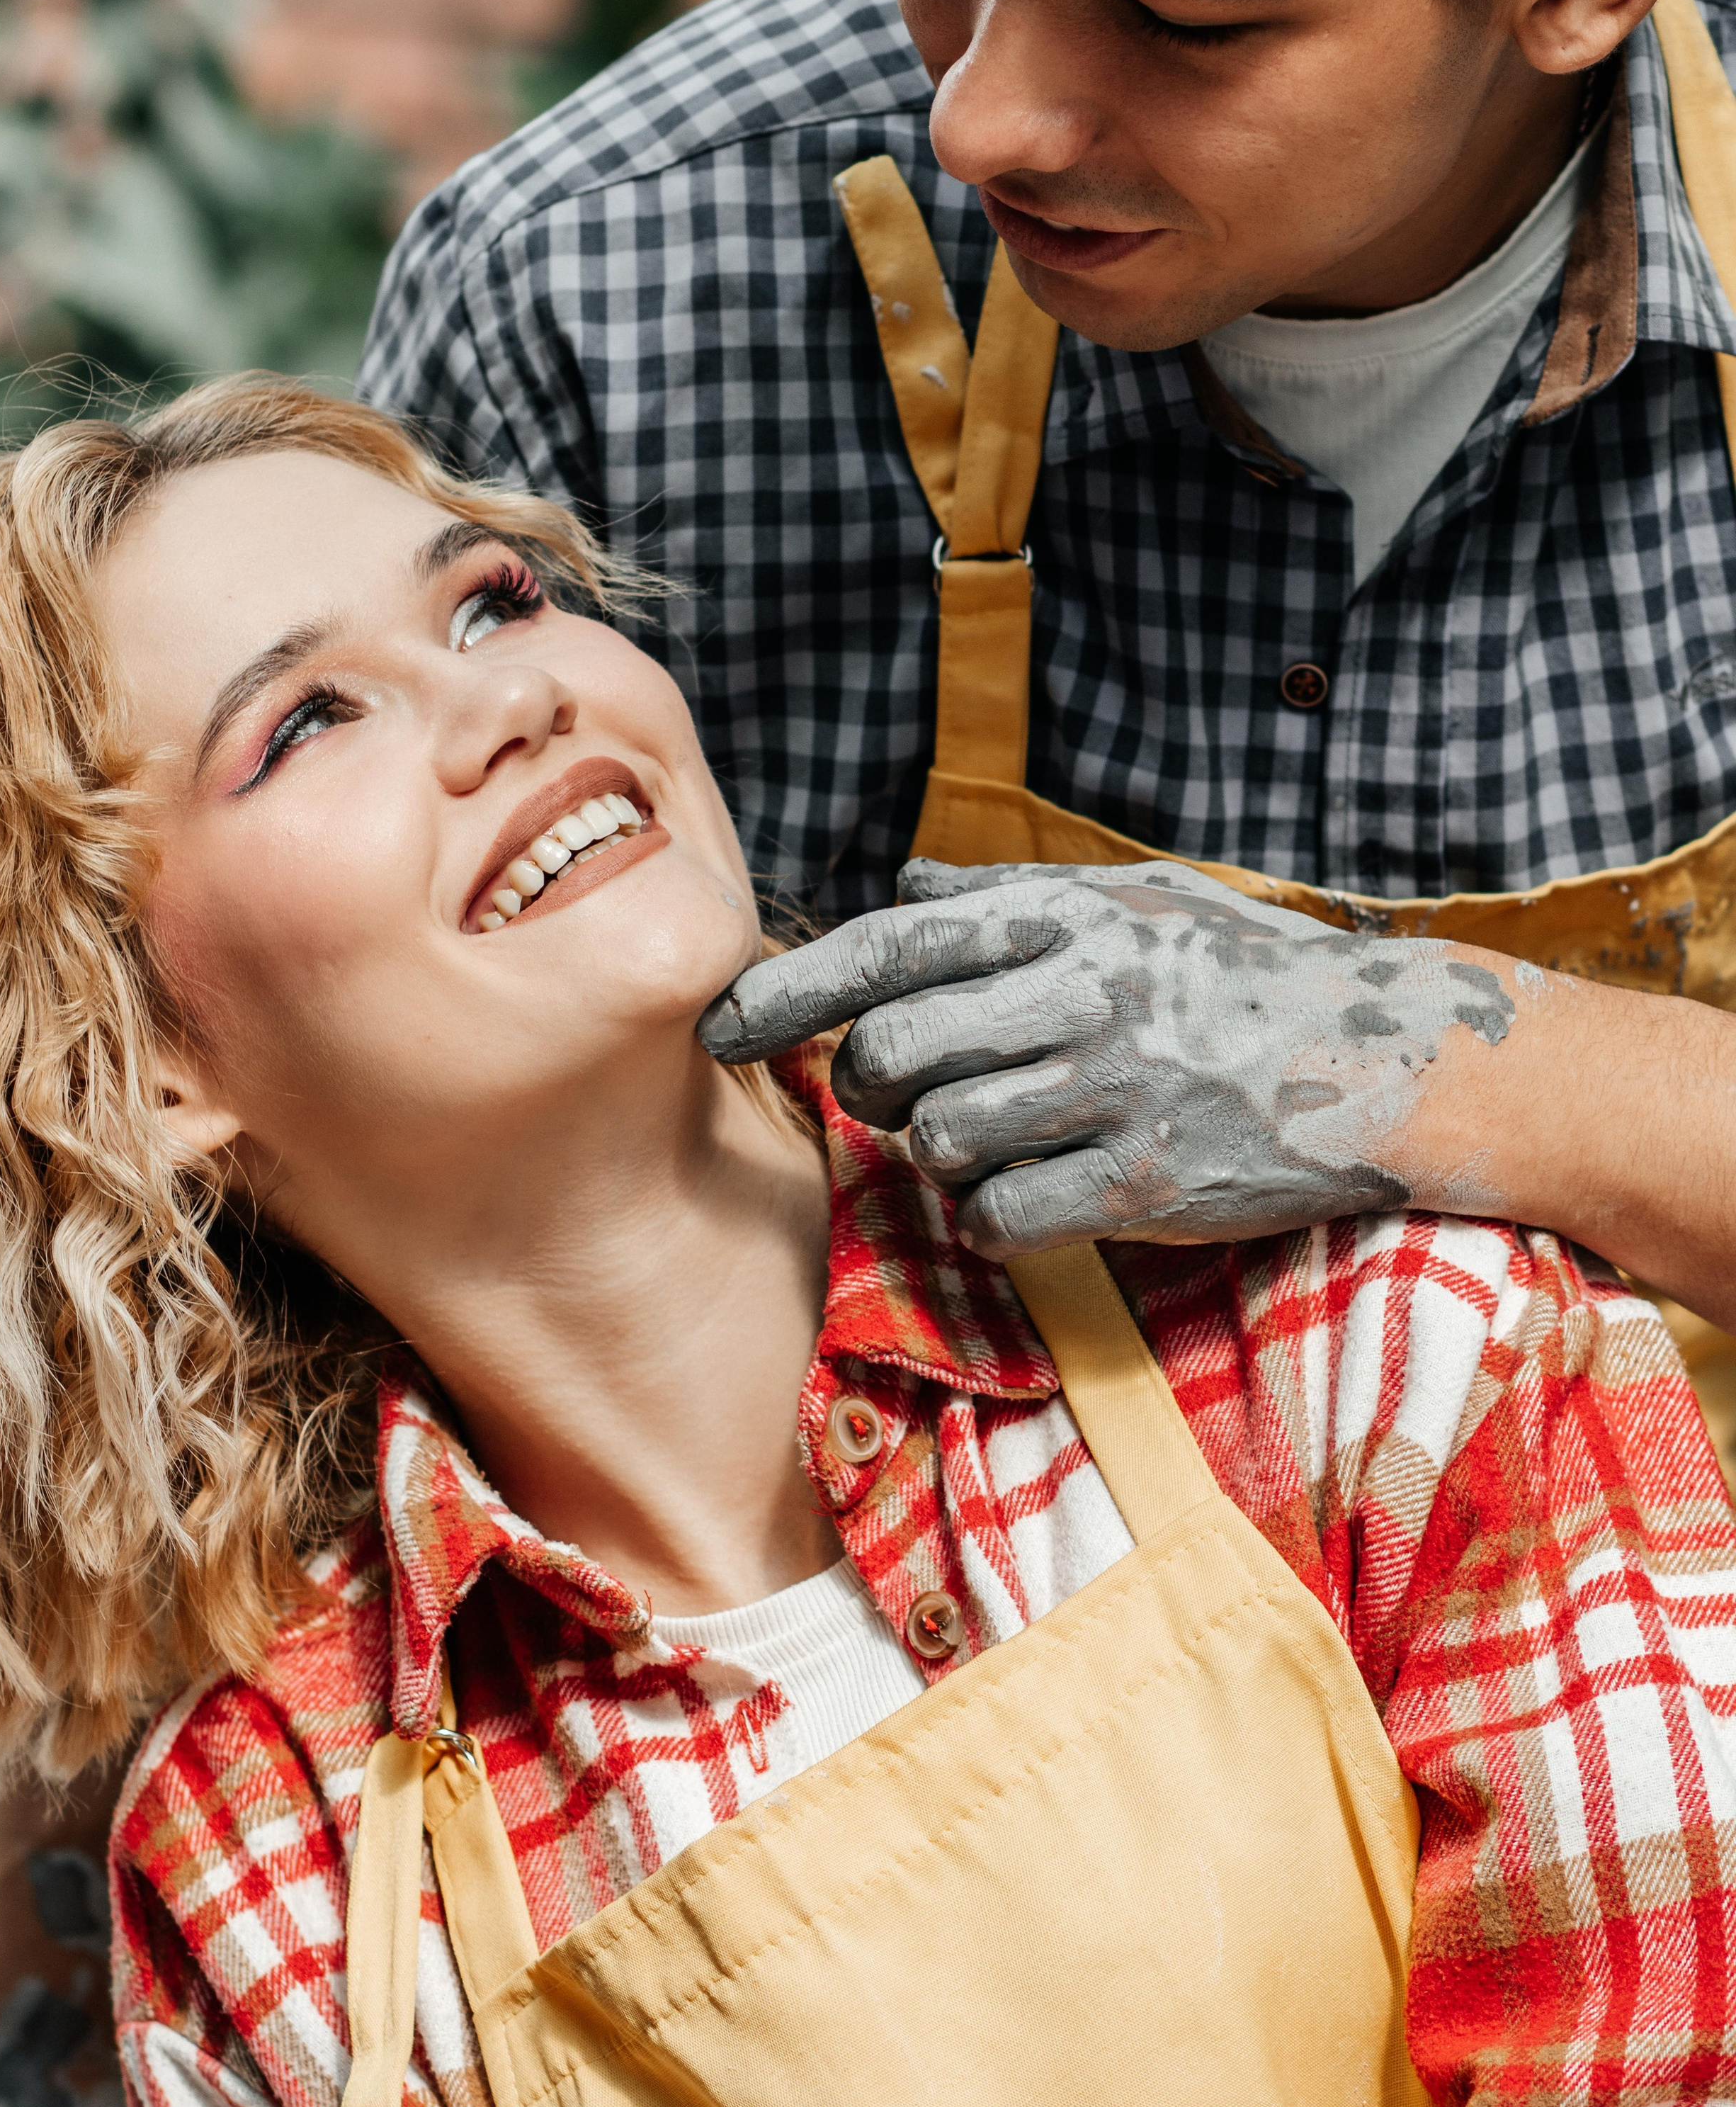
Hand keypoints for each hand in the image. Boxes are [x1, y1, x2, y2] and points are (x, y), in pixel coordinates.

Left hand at [699, 859, 1516, 1258]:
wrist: (1388, 1054)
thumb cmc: (1243, 975)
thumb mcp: (1133, 903)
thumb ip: (1008, 902)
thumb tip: (904, 885)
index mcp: (1062, 921)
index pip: (883, 951)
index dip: (784, 993)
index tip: (717, 1029)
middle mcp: (1078, 996)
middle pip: (891, 1055)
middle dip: (871, 1090)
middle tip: (903, 1100)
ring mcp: (1113, 1091)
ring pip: (941, 1144)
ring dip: (942, 1159)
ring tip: (996, 1142)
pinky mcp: (1145, 1183)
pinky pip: (1003, 1218)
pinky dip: (992, 1221)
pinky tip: (1032, 1199)